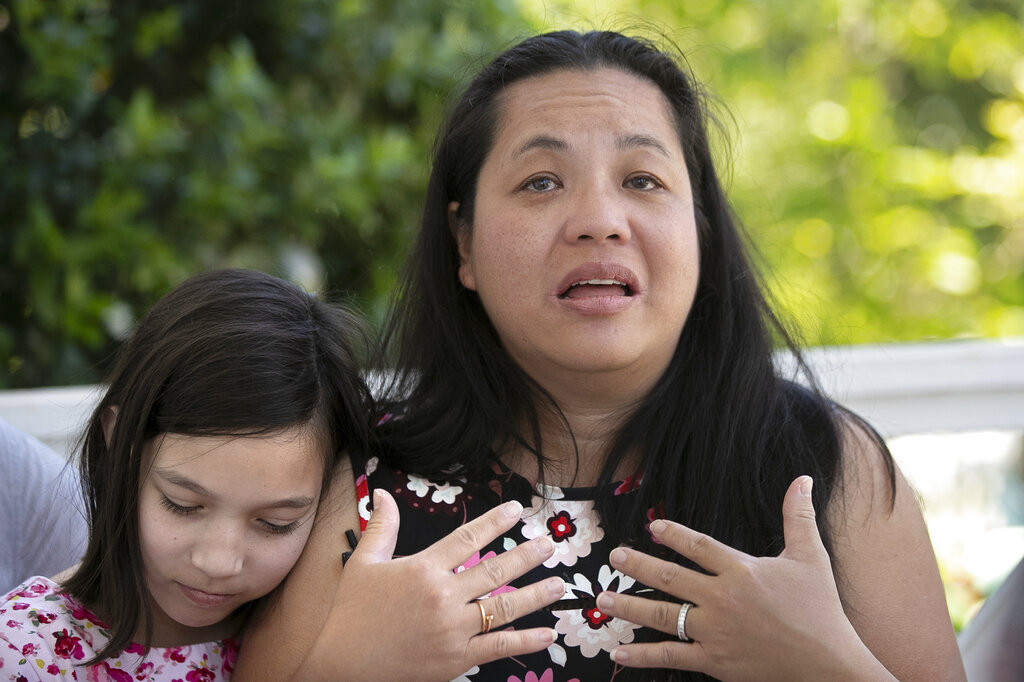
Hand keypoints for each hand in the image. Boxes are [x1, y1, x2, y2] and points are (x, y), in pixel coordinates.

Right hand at [300, 489, 563, 680]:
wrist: (342, 665)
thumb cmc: (352, 613)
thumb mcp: (363, 563)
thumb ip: (382, 527)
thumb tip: (382, 492)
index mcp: (423, 568)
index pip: (468, 538)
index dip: (495, 522)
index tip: (518, 510)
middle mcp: (442, 596)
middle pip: (495, 571)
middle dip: (527, 556)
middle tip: (550, 544)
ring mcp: (452, 629)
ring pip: (503, 608)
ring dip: (535, 595)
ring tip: (558, 584)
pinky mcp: (456, 659)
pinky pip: (498, 647)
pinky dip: (526, 641)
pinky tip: (547, 634)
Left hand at [595, 476, 892, 680]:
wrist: (828, 665)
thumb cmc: (821, 610)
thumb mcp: (811, 557)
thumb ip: (799, 517)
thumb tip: (802, 479)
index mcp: (742, 570)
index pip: (698, 546)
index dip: (673, 534)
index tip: (652, 526)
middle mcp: (722, 598)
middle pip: (669, 577)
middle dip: (637, 565)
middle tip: (615, 556)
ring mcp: (715, 631)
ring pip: (662, 615)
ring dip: (628, 606)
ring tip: (603, 599)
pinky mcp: (714, 661)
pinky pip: (670, 656)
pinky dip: (642, 655)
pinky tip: (618, 652)